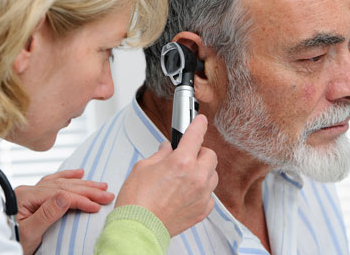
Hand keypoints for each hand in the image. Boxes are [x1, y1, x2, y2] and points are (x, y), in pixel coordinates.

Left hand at [15, 169, 114, 254]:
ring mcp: (31, 192)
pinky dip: (67, 177)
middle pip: (63, 186)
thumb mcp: (29, 233)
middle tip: (106, 194)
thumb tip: (66, 196)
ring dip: (82, 183)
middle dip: (87, 189)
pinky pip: (53, 182)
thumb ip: (47, 214)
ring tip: (100, 185)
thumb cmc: (11, 241)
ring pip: (60, 183)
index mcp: (26, 196)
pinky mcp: (33, 197)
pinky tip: (79, 174)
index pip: (60, 194)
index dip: (80, 199)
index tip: (97, 206)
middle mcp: (29, 190)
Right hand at [115, 114, 217, 236]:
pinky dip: (201, 190)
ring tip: (186, 175)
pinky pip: (209, 195)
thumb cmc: (137, 201)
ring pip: (213, 175)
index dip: (198, 124)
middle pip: (210, 155)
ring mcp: (201, 195)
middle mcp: (196, 177)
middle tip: (186, 155)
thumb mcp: (143, 167)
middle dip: (199, 152)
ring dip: (203, 171)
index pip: (196, 135)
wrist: (138, 228)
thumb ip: (159, 155)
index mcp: (181, 162)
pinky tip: (187, 192)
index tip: (200, 121)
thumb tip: (166, 150)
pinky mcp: (202, 210)